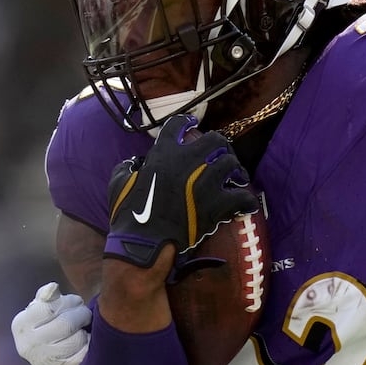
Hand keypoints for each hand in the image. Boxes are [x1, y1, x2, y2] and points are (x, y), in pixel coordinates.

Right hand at [11, 282, 90, 364]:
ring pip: (76, 339)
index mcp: (21, 325)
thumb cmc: (46, 329)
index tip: (77, 302)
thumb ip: (46, 298)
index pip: (50, 307)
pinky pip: (83, 355)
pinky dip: (89, 347)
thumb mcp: (40, 312)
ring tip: (83, 330)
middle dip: (81, 315)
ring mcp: (44, 360)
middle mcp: (29, 344)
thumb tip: (53, 288)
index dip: (70, 302)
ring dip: (85, 332)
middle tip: (85, 314)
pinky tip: (86, 344)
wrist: (48, 364)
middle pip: (66, 323)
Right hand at [104, 114, 259, 275]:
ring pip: (232, 163)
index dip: (187, 123)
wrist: (143, 241)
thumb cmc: (128, 214)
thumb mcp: (119, 183)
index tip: (193, 124)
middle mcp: (187, 161)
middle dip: (221, 146)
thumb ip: (128, 167)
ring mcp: (205, 181)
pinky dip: (246, 200)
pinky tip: (244, 204)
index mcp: (163, 153)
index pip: (178, 125)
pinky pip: (243, 196)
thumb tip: (136, 163)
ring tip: (236, 178)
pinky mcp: (217, 204)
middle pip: (216, 140)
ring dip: (235, 170)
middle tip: (221, 156)